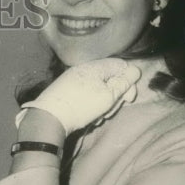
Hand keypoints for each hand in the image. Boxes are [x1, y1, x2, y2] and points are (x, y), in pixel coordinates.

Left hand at [17, 58, 141, 134]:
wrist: (49, 118)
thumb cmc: (81, 105)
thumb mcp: (108, 95)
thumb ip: (123, 83)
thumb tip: (135, 71)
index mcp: (95, 66)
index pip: (121, 66)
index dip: (129, 81)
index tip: (129, 99)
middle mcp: (83, 70)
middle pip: (110, 80)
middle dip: (114, 97)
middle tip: (109, 111)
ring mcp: (73, 81)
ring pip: (98, 91)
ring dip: (103, 105)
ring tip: (97, 117)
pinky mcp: (67, 93)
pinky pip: (86, 97)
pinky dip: (91, 107)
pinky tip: (88, 118)